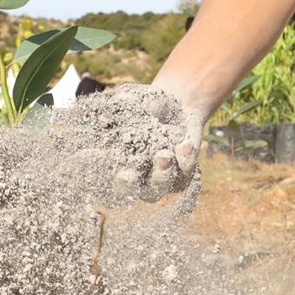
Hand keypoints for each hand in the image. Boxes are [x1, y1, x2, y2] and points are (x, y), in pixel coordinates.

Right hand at [110, 85, 206, 201]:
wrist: (177, 103)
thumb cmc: (147, 104)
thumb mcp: (133, 102)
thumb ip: (121, 109)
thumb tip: (107, 114)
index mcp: (124, 163)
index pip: (122, 180)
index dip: (123, 181)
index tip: (124, 175)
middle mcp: (144, 177)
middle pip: (146, 192)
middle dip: (151, 178)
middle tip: (156, 159)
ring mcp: (165, 177)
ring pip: (166, 185)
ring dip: (166, 171)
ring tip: (165, 153)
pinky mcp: (185, 172)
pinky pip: (187, 173)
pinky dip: (186, 160)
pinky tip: (186, 145)